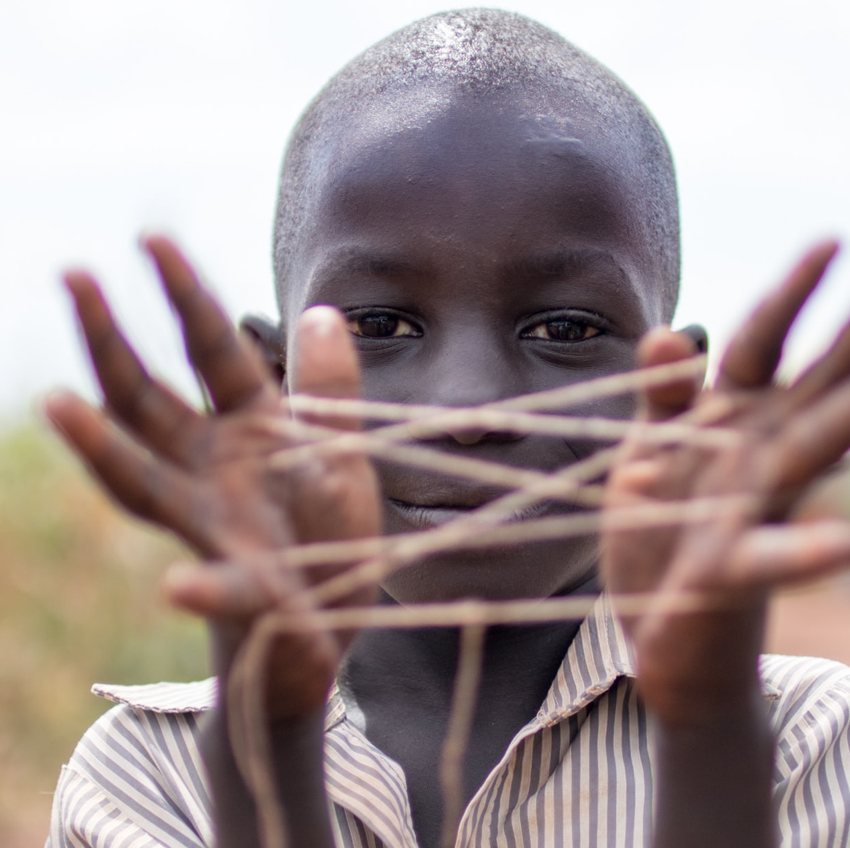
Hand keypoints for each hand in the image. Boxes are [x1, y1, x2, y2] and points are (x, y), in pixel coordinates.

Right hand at [45, 235, 380, 716]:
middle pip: (148, 401)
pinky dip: (201, 588)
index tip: (151, 237)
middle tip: (73, 276)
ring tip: (57, 404)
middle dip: (112, 341)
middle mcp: (212, 466)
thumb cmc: (329, 519)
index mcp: (247, 424)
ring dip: (102, 447)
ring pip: (144, 483)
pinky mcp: (243, 589)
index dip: (184, 295)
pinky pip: (219, 587)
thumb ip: (330, 387)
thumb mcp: (340, 445)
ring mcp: (215, 525)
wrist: (332, 604)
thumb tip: (324, 310)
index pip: (210, 349)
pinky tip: (177, 588)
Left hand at [602, 241, 849, 724]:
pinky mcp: (730, 572)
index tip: (829, 241)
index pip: (759, 345)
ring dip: (843, 425)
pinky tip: (840, 543)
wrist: (656, 627)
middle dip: (848, 347)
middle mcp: (752, 459)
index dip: (789, 296)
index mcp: (727, 422)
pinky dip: (801, 550)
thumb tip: (670, 329)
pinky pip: (768, 556)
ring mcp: (749, 512)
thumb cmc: (656, 529)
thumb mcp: (647, 451)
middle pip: (807, 390)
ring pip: (806, 459)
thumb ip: (662, 396)